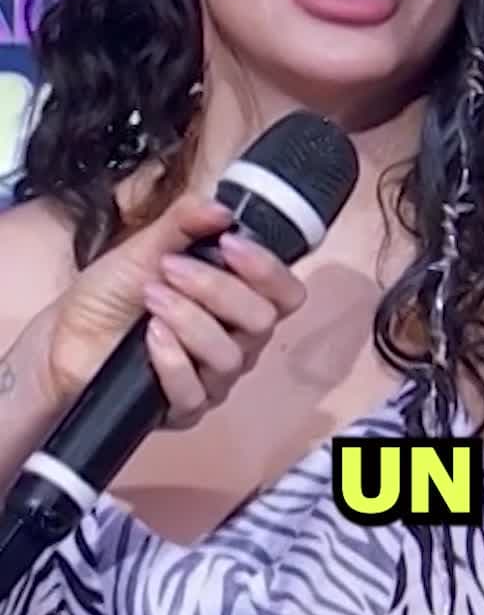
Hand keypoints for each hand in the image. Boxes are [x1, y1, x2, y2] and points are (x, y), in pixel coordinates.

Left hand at [43, 192, 305, 427]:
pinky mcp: (184, 407)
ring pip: (230, 357)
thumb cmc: (111, 294)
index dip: (267, 269)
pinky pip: (195, 392)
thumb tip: (220, 207)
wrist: (65, 335)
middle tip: (170, 269)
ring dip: (188, 320)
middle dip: (216, 289)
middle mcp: (237, 341)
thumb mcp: (146, 247)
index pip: (286, 293)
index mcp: (238, 300)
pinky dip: (172, 359)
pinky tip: (149, 339)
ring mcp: (213, 378)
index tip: (229, 243)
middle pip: (262, 321)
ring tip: (150, 298)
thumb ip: (184, 224)